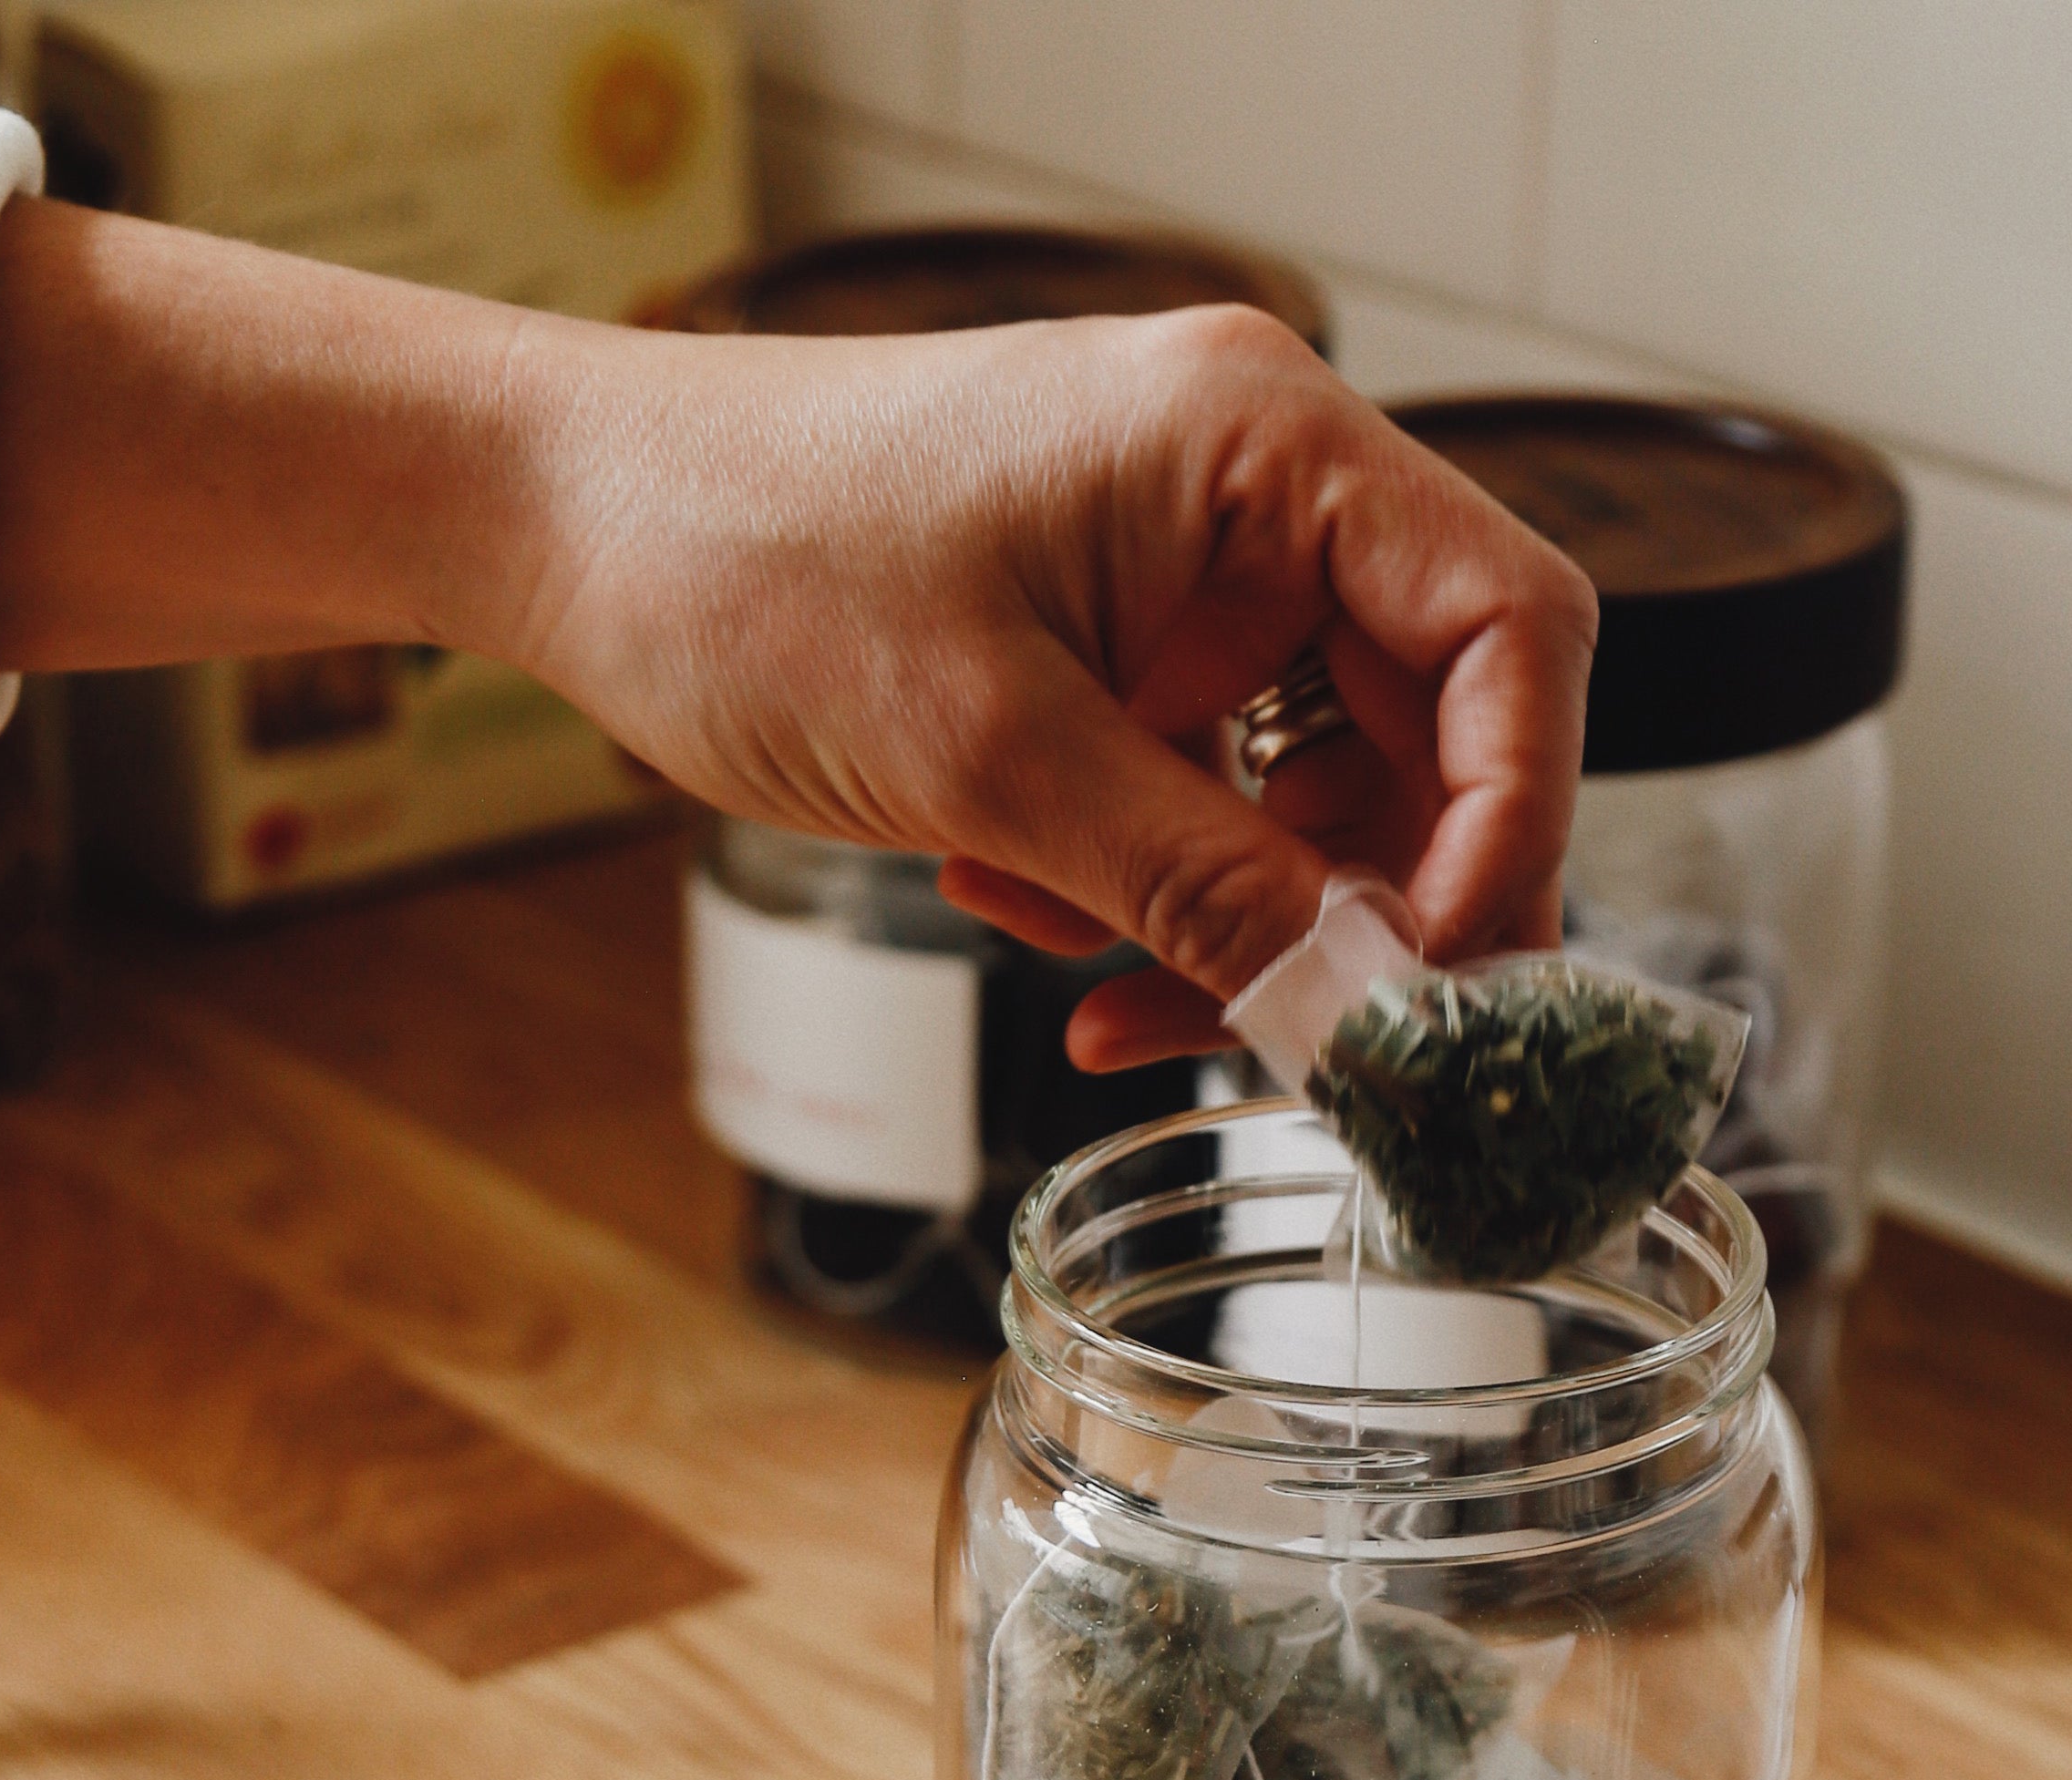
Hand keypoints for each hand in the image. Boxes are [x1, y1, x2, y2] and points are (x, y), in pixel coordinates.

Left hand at [0, 205, 1596, 1067]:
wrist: (558, 527)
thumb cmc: (740, 561)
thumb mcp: (993, 754)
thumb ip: (1205, 886)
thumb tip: (1366, 1020)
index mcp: (1263, 444)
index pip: (1510, 634)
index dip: (1513, 825)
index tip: (1440, 986)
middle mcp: (1256, 498)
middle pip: (1432, 740)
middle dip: (1356, 913)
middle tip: (1294, 1045)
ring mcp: (1192, 579)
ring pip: (1320, 803)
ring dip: (1234, 930)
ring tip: (1095, 995)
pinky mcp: (1127, 655)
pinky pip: (1213, 811)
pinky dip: (1155, 903)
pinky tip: (1043, 936)